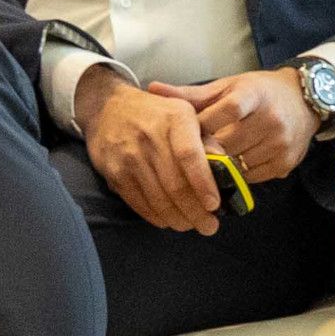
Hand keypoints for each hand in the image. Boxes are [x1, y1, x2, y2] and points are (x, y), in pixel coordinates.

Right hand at [81, 74, 219, 233]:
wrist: (108, 109)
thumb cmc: (158, 115)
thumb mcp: (186, 114)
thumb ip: (207, 140)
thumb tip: (227, 171)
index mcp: (175, 119)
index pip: (190, 155)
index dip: (203, 183)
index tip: (215, 205)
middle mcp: (150, 137)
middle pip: (174, 184)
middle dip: (195, 211)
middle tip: (210, 227)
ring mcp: (129, 156)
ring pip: (157, 198)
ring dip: (177, 218)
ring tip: (192, 226)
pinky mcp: (114, 172)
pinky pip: (138, 202)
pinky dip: (156, 216)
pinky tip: (169, 220)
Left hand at [166, 66, 313, 185]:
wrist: (305, 102)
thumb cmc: (259, 92)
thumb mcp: (228, 86)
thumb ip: (191, 94)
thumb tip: (152, 89)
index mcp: (255, 95)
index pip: (226, 112)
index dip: (204, 124)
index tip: (190, 131)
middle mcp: (272, 120)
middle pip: (228, 143)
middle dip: (206, 149)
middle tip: (190, 153)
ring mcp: (281, 144)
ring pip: (237, 165)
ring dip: (220, 165)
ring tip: (209, 161)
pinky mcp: (286, 163)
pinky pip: (251, 177)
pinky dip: (236, 175)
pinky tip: (231, 166)